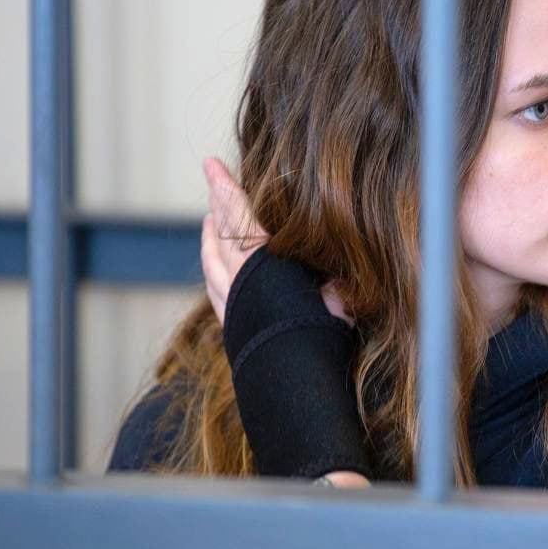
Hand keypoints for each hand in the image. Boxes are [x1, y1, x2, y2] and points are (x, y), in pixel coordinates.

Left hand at [200, 157, 353, 326]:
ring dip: (209, 238)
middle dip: (216, 207)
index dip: (224, 188)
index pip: (237, 217)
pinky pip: (213, 287)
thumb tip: (333, 267)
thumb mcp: (337, 296)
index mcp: (262, 262)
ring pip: (210, 262)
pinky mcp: (229, 324)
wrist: (295, 383)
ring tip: (210, 222)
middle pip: (219, 234)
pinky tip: (214, 270)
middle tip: (213, 186)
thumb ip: (329, 277)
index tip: (210, 164)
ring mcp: (228, 303)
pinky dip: (212, 269)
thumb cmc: (320, 336)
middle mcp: (237, 279)